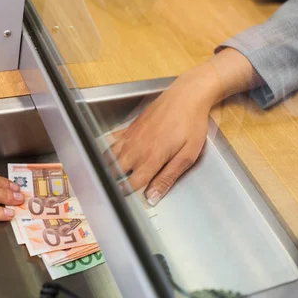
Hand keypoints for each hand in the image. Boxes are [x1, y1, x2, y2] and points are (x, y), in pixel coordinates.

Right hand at [107, 68, 213, 205]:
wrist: (186, 96)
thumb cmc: (191, 124)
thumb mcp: (188, 155)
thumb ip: (168, 177)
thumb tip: (153, 197)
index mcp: (152, 158)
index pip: (132, 183)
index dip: (126, 194)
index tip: (124, 202)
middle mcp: (137, 148)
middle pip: (116, 171)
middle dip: (113, 182)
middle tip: (112, 191)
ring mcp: (131, 136)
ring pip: (110, 156)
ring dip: (107, 167)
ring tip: (106, 177)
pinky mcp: (131, 127)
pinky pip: (112, 139)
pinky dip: (108, 148)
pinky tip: (108, 153)